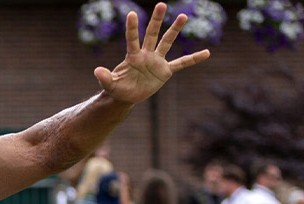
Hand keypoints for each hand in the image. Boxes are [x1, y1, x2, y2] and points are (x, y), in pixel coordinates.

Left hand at [94, 3, 210, 104]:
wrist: (127, 96)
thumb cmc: (117, 88)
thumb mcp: (109, 85)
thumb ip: (104, 78)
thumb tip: (97, 71)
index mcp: (132, 56)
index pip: (132, 39)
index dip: (132, 27)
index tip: (132, 13)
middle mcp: (146, 54)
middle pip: (152, 34)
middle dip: (156, 20)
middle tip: (161, 4)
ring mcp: (157, 61)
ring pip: (167, 42)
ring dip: (174, 30)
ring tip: (183, 16)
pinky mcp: (165, 71)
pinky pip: (182, 63)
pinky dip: (193, 59)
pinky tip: (207, 53)